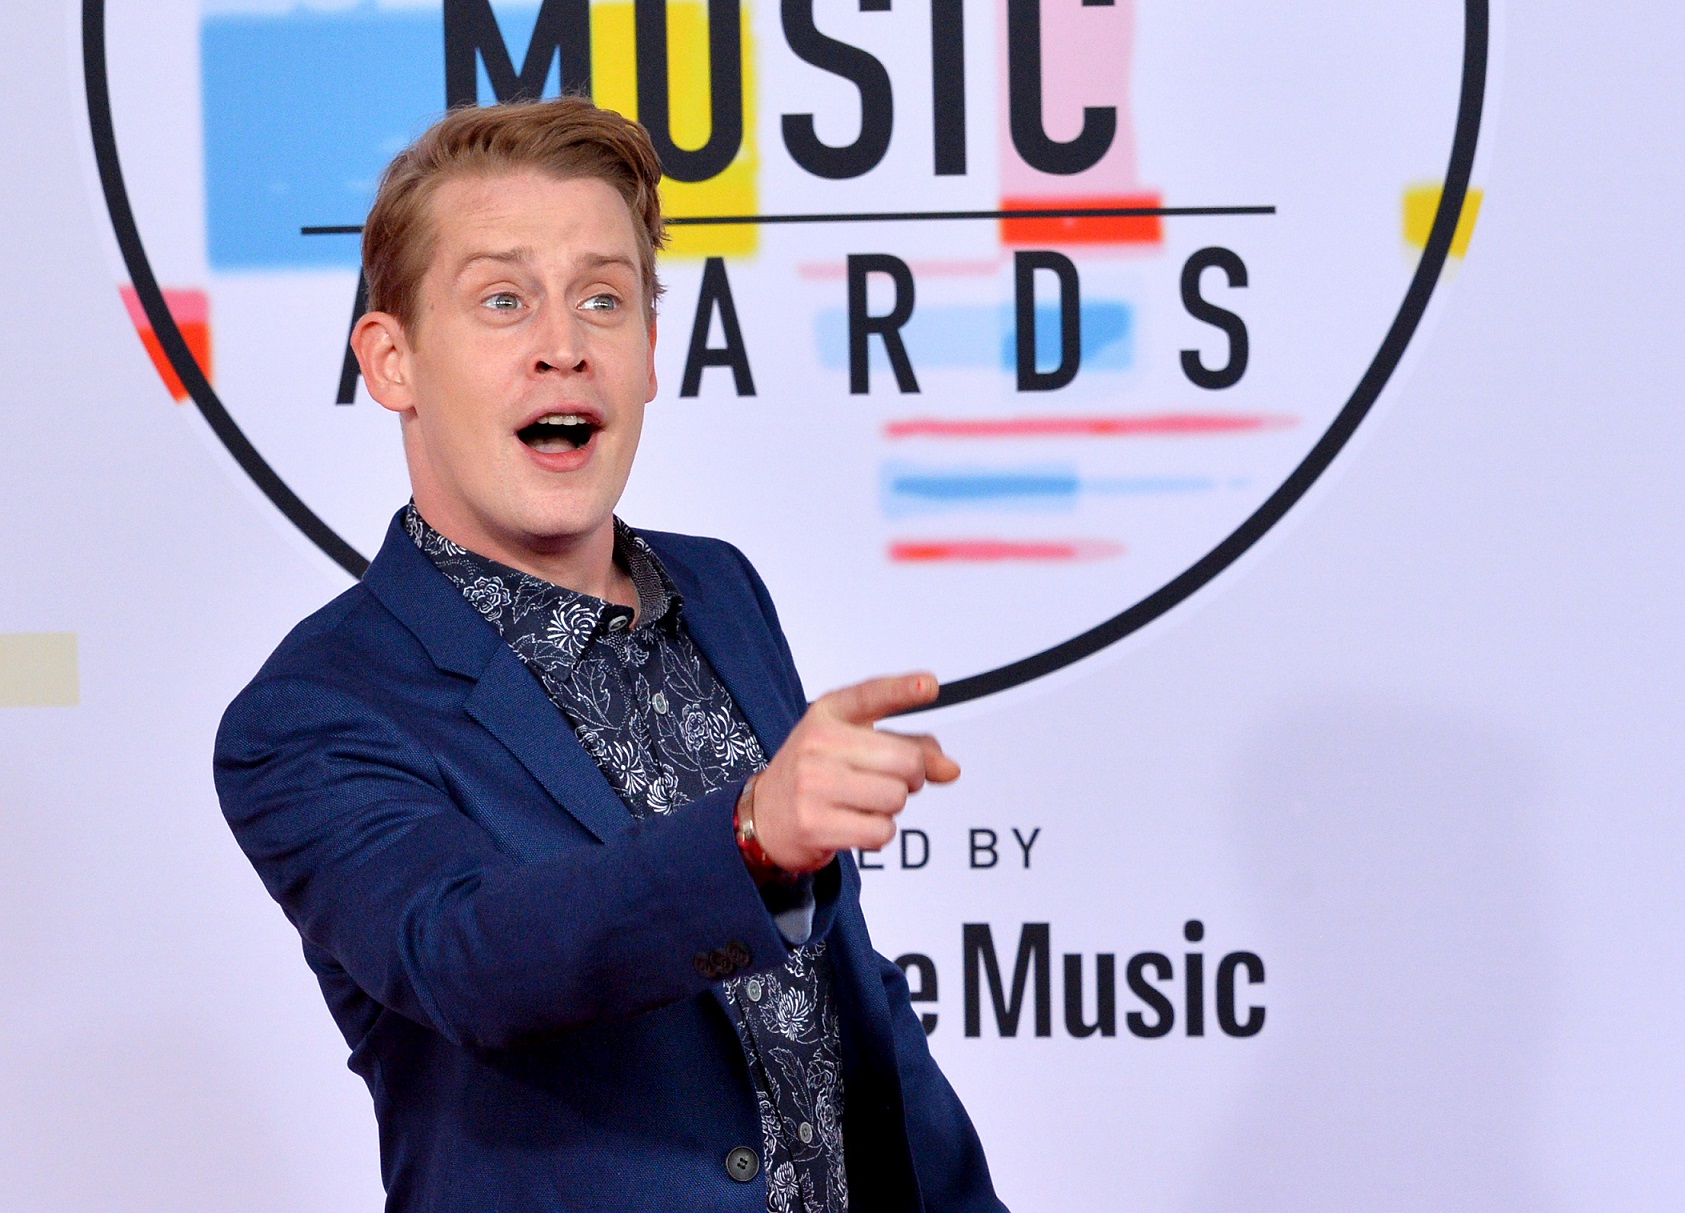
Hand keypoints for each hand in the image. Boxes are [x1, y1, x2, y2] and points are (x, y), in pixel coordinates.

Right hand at [748, 672, 960, 873]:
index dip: (903, 690)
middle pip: (906, 761)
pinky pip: (880, 831)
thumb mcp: (854, 746)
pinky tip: (853, 824)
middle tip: (888, 782)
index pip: (871, 695)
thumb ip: (907, 748)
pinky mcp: (814, 823)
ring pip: (896, 798)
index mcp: (829, 713)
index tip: (929, 685)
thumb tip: (950, 769)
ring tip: (862, 803)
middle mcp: (818, 742)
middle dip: (911, 778)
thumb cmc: (817, 773)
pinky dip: (878, 833)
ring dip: (891, 808)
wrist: (763, 814)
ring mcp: (813, 783)